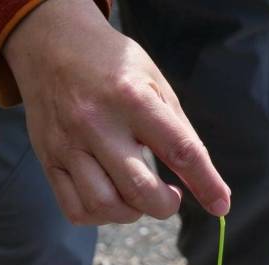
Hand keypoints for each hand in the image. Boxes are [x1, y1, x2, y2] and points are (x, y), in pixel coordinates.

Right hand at [3, 0, 229, 224]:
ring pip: (105, 206)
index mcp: (132, 97)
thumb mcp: (155, 84)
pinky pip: (76, 210)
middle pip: (140, 190)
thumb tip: (208, 186)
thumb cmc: (114, 68)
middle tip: (171, 196)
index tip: (221, 205)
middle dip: (166, 205)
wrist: (50, 43)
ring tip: (139, 195)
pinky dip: (101, 216)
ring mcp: (68, 143)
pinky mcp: (48, 159)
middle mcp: (96, 122)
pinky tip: (112, 198)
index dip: (206, 184)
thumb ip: (180, 134)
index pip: (179, 151)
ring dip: (132, 213)